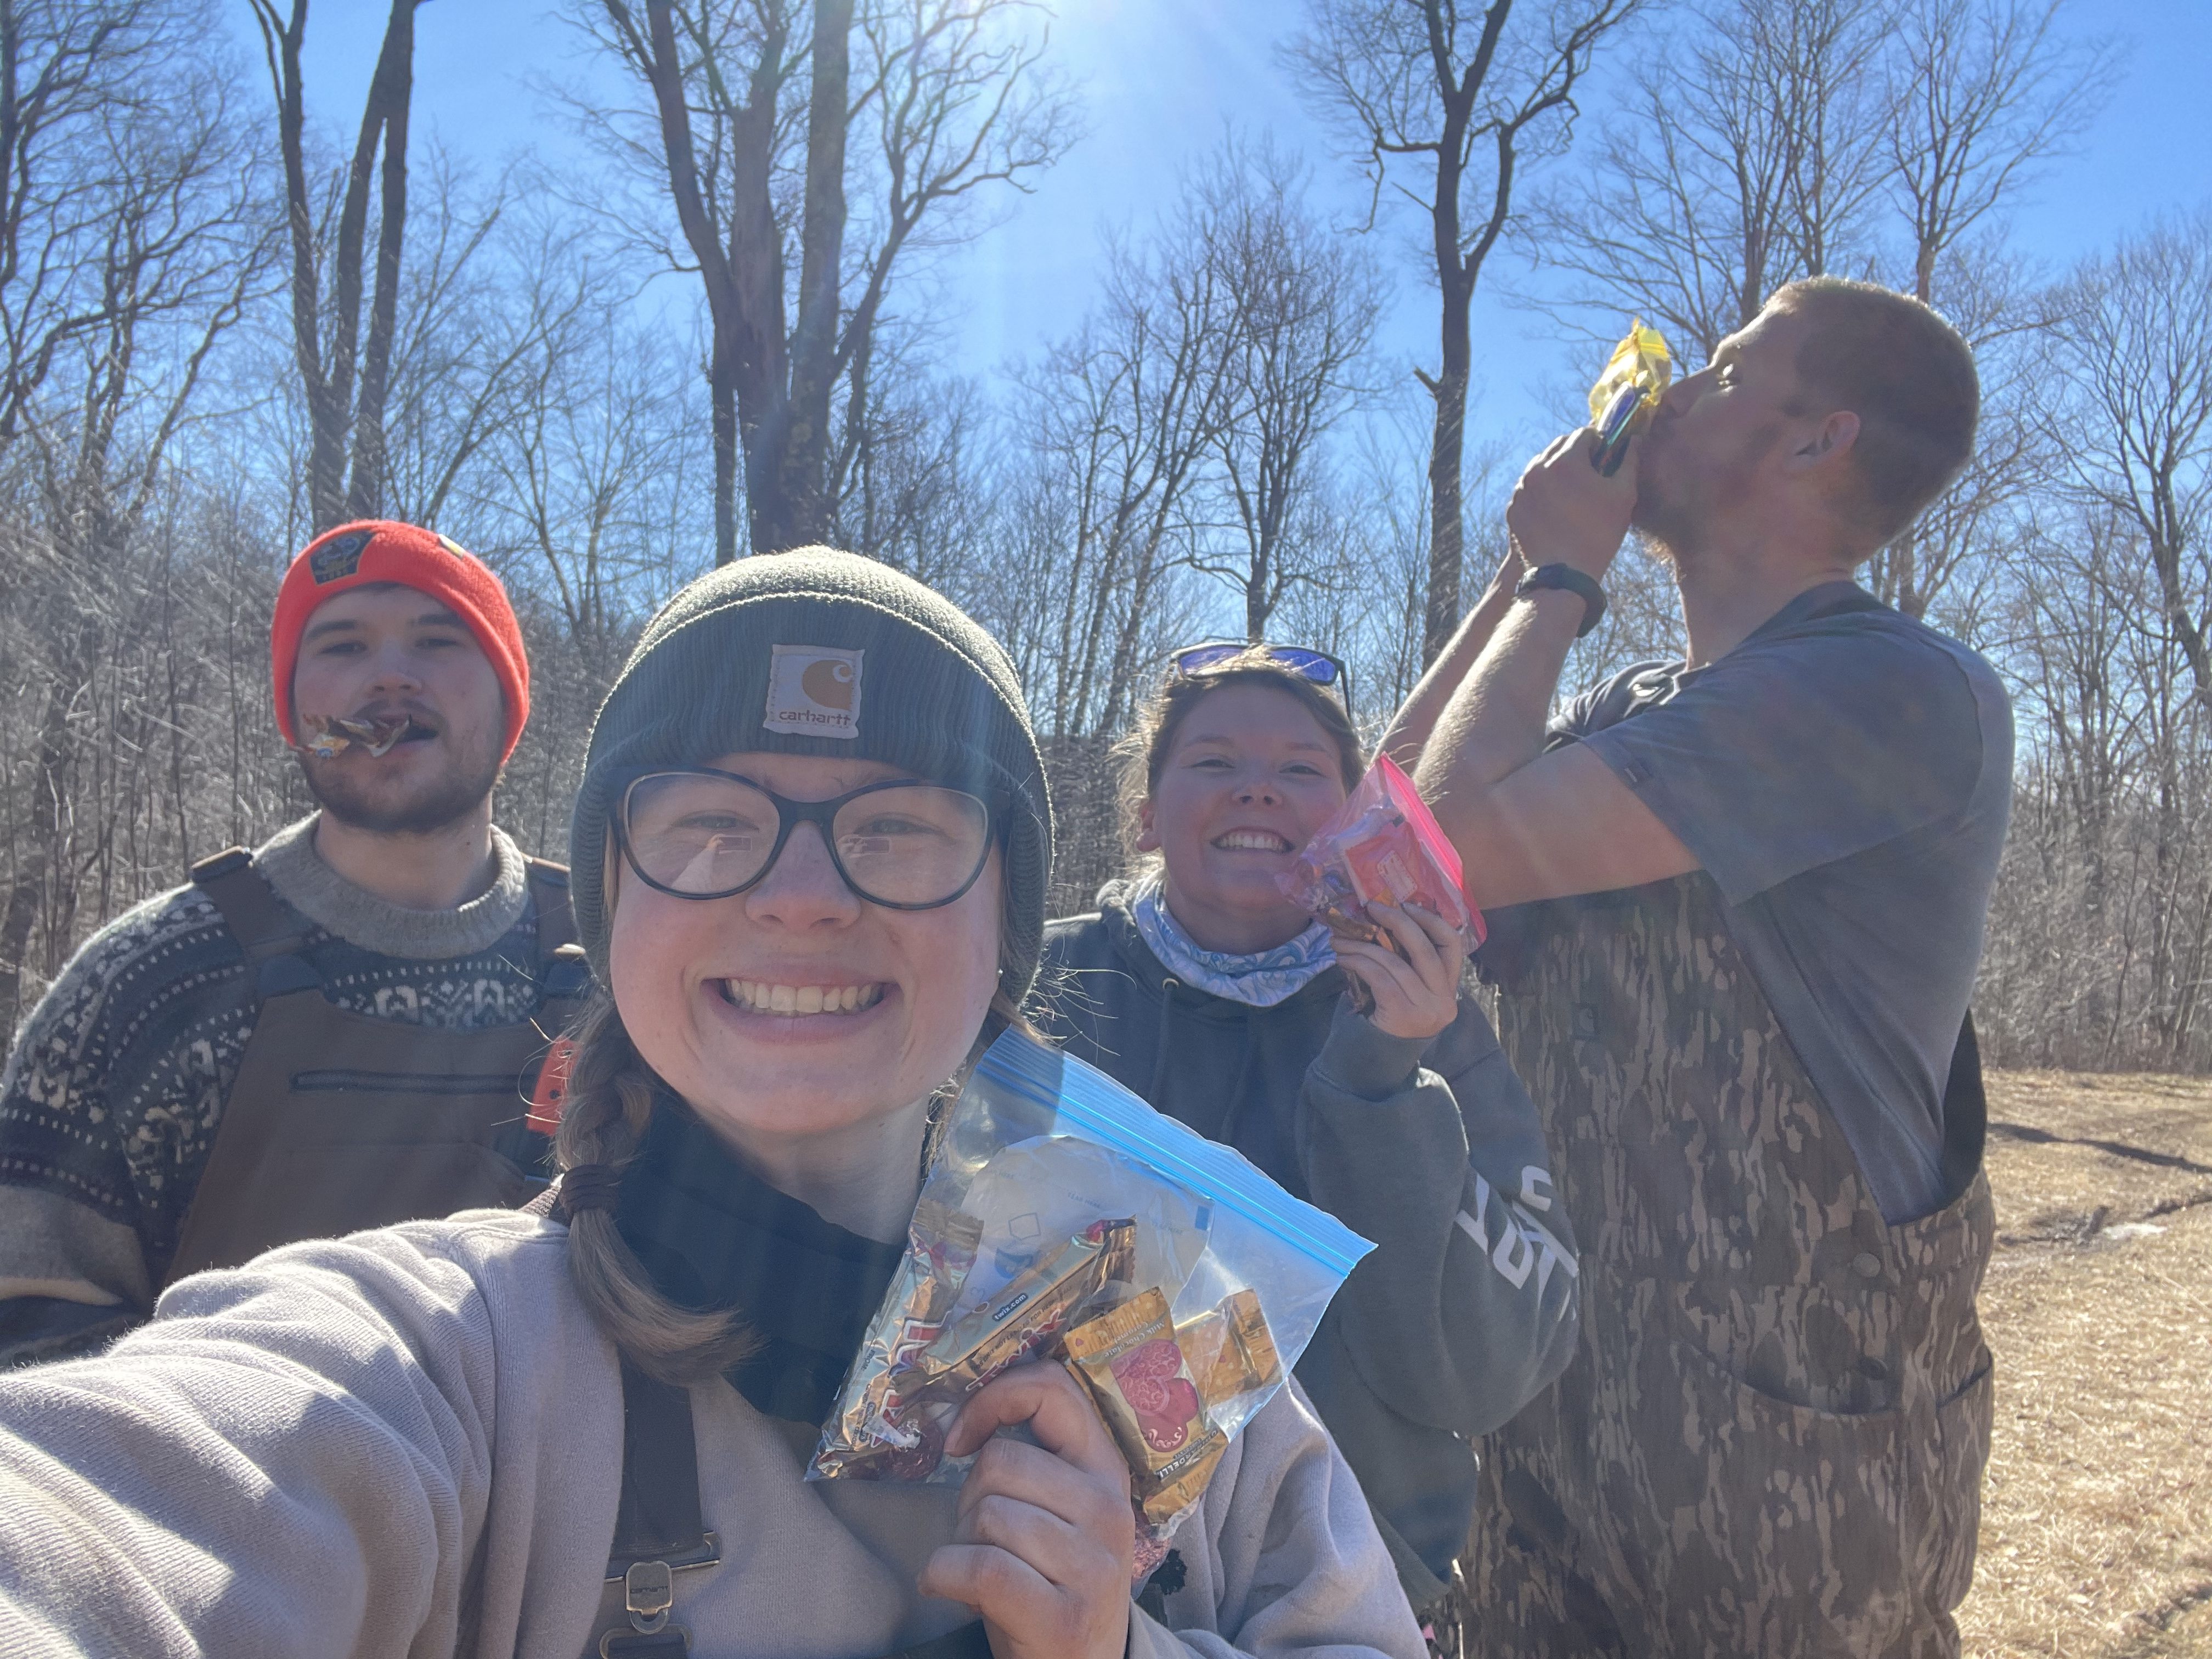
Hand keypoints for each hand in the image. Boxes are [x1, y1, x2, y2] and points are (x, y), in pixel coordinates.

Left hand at [918, 1362, 1134, 1658]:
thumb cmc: (1052, 1579)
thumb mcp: (1061, 1509)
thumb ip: (1032, 1459)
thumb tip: (954, 1417)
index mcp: (1105, 1469)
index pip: (1053, 1390)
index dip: (994, 1398)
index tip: (961, 1438)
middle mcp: (1108, 1509)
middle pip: (1000, 1462)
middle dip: (969, 1497)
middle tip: (982, 1534)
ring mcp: (1092, 1566)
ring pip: (986, 1514)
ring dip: (960, 1542)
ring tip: (979, 1567)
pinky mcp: (1063, 1616)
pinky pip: (979, 1569)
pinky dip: (943, 1575)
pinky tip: (945, 1585)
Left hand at [1332, 903, 1467, 1040]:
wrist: (1369, 1065)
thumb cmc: (1383, 1022)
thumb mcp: (1401, 989)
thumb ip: (1402, 962)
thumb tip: (1378, 921)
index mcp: (1449, 989)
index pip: (1453, 945)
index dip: (1431, 920)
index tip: (1406, 904)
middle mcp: (1445, 1001)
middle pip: (1426, 949)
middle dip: (1397, 922)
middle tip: (1371, 908)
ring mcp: (1427, 1011)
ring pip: (1396, 963)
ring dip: (1363, 945)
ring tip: (1340, 939)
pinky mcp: (1404, 1017)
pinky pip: (1380, 977)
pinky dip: (1358, 963)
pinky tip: (1342, 958)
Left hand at [1505, 427, 1636, 581]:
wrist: (1564, 576)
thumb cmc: (1600, 534)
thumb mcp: (1624, 495)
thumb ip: (1629, 461)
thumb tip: (1633, 440)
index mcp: (1565, 461)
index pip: (1583, 434)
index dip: (1599, 442)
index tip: (1606, 456)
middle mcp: (1537, 469)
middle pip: (1559, 446)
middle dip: (1576, 453)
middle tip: (1590, 472)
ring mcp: (1521, 489)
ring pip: (1540, 466)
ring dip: (1556, 471)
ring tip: (1572, 491)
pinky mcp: (1513, 508)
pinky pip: (1528, 489)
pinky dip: (1541, 491)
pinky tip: (1556, 508)